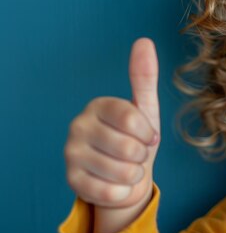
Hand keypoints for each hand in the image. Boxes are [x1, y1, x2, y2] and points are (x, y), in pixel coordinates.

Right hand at [64, 38, 160, 210]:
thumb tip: (144, 41)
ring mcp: (71, 154)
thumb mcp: (145, 110)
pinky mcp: (71, 181)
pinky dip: (122, 191)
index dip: (148, 134)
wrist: (125, 177)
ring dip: (133, 175)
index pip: (132, 120)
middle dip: (141, 156)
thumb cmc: (136, 140)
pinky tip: (115, 183)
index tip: (147, 136)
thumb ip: (144, 77)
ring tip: (126, 168)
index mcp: (98, 105)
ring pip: (122, 172)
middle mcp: (78, 125)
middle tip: (135, 154)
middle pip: (129, 148)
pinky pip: (111, 192)